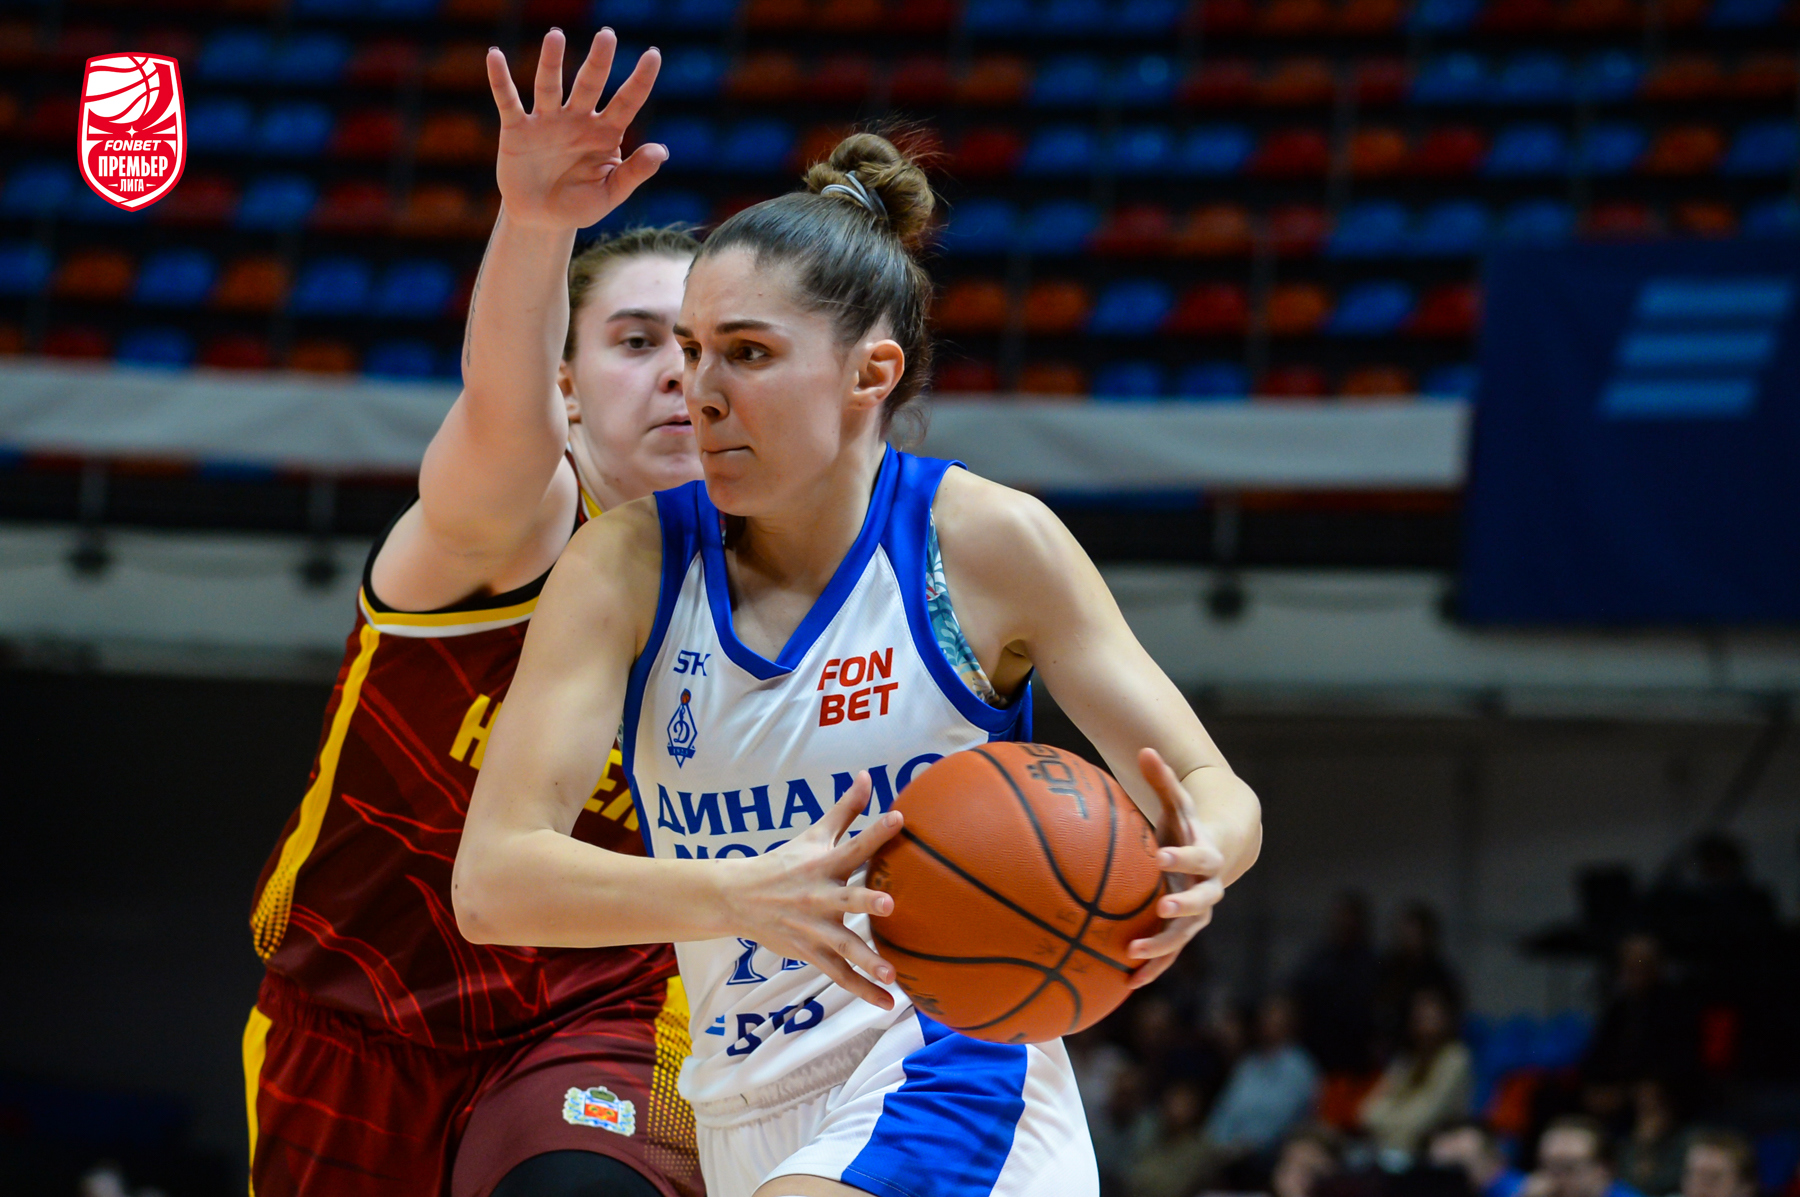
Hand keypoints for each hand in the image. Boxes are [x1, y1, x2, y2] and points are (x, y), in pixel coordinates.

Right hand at [485, 28, 665, 230]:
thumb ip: (634, 173)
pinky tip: (495, 56)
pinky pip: (508, 100)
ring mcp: (547, 121)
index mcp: (605, 132)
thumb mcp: (609, 194)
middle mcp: (577, 119)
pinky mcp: (517, 129)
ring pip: (549, 85)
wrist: (540, 220)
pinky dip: (500, 80)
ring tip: (555, 36)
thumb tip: (662, 151)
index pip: (627, 101)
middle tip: (607, 36)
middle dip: (598, 60)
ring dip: (552, 61)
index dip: (640, 80)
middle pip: (590, 83)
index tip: (653, 55)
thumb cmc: (579, 205)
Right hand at [725, 773, 904, 1008]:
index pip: (854, 844)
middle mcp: (820, 897)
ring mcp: (814, 928)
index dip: (876, 831)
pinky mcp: (810, 952)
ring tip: (892, 975)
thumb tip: (867, 776)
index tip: (899, 818)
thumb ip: (845, 809)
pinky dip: (862, 990)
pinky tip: (889, 1003)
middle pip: (846, 899)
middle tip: (889, 904)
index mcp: (823, 865)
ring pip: (843, 946)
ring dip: (868, 961)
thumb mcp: (813, 834)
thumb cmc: (784, 861)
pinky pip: (839, 975)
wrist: (737, 897)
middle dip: (867, 902)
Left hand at [1126, 746, 1227, 987]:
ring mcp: (1198, 914)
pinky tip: (1127, 983)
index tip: (1161, 855)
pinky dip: (1152, 968)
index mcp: (1207, 856)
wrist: (1212, 856)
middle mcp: (1208, 888)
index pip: (1199, 856)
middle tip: (1161, 909)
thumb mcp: (1177, 803)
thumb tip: (1146, 748)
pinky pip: (1170, 954)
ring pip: (1185, 935)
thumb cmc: (1186, 826)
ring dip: (1162, 946)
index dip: (1182, 856)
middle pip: (1202, 901)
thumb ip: (1163, 779)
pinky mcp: (1182, 931)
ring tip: (1133, 954)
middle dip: (1183, 906)